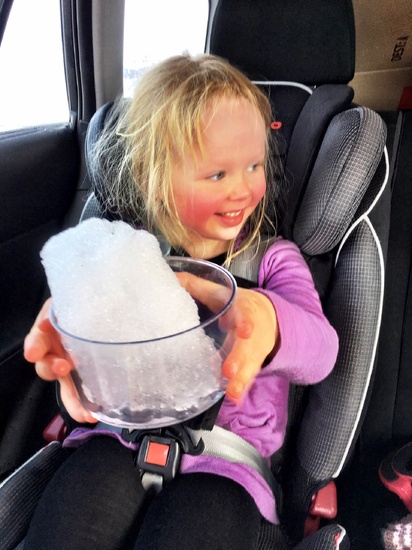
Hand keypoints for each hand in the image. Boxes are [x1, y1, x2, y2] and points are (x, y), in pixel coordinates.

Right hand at [24, 298, 96, 423]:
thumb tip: (53, 320)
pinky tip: (91, 415)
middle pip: (45, 363)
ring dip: (71, 397)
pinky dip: (82, 406)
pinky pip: (79, 393)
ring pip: (63, 384)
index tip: (34, 352)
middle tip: (63, 368)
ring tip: (84, 409)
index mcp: (52, 327)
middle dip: (50, 368)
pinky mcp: (83, 375)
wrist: (107, 304)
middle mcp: (56, 348)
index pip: (38, 336)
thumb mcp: (76, 299)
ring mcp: (70, 363)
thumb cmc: (89, 300)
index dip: (36, 344)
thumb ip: (64, 310)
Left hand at [176, 273, 278, 403]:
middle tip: (229, 370)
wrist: (270, 317)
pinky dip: (241, 388)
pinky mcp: (251, 365)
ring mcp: (253, 352)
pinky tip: (234, 397)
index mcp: (243, 310)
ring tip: (232, 392)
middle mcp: (251, 333)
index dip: (245, 322)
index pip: (245, 315)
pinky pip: (247, 378)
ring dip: (241, 380)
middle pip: (247, 347)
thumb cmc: (237, 305)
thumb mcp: (221, 292)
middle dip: (240, 359)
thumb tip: (170, 278)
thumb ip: (196, 286)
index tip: (244, 330)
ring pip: (249, 367)